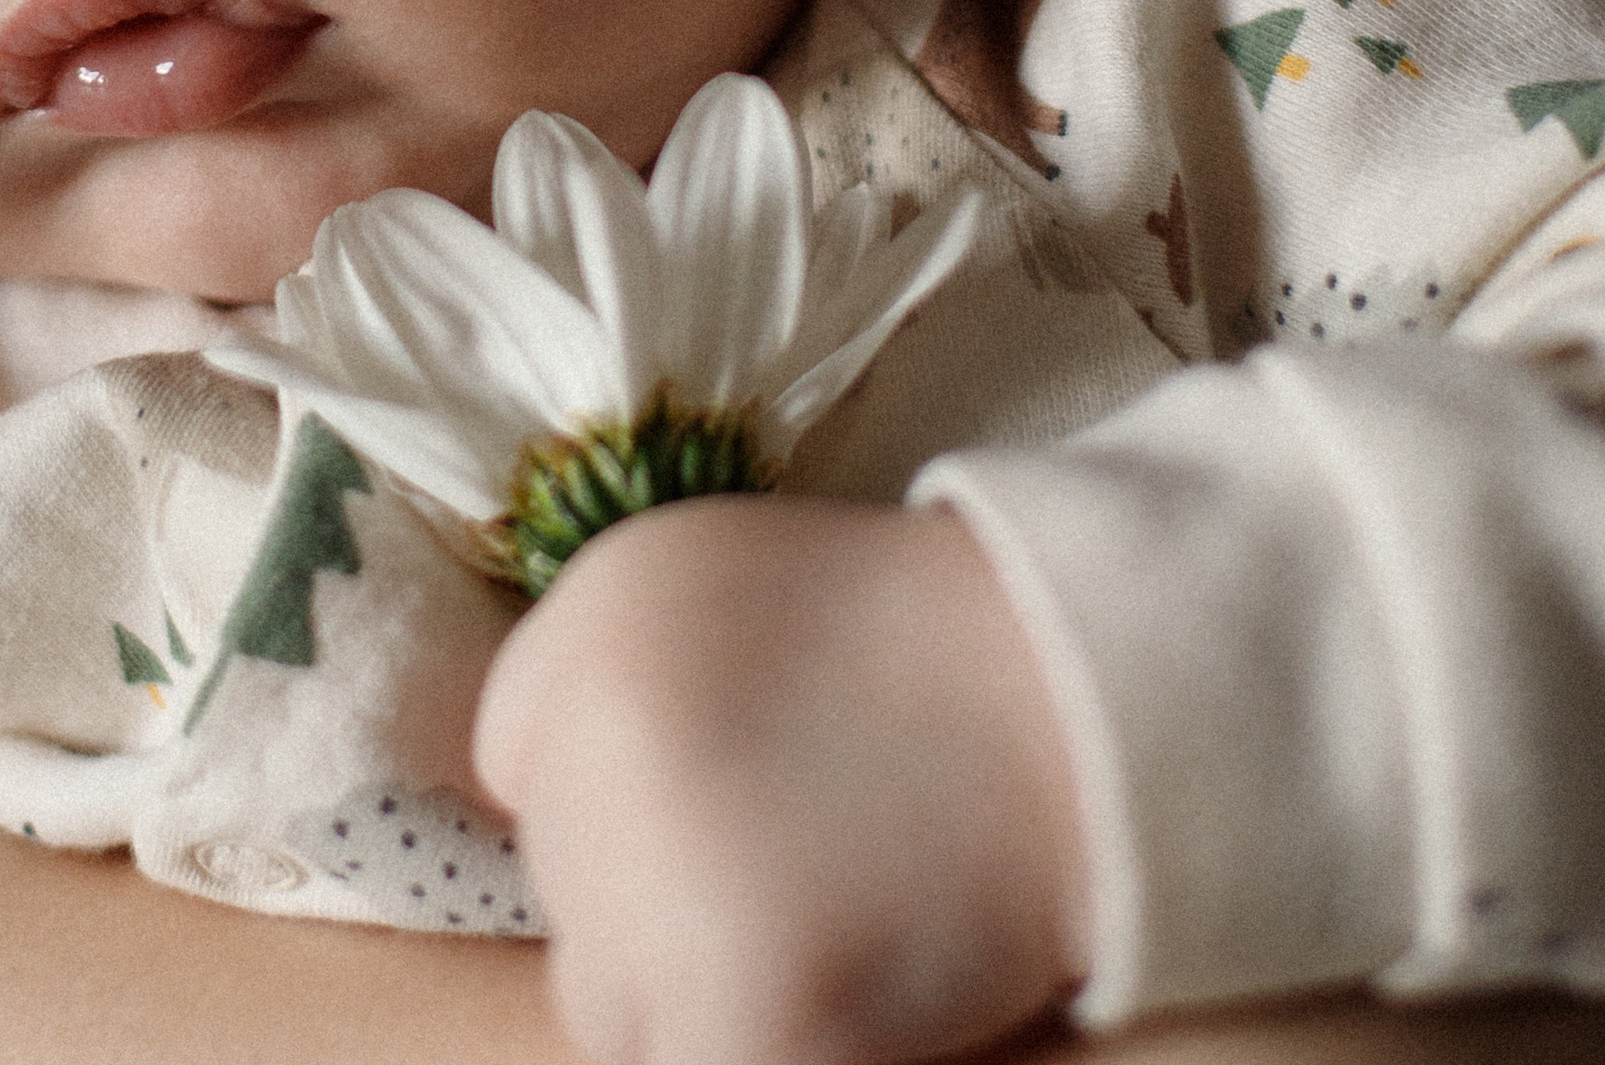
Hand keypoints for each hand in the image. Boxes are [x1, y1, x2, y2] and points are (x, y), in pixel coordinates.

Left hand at [472, 493, 1089, 1064]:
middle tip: (803, 856)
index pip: (517, 764)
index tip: (725, 796)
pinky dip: (757, 1047)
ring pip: (606, 1005)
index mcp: (593, 616)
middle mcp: (594, 735)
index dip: (622, 799)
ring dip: (697, 992)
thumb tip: (546, 811)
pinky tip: (837, 998)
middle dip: (661, 900)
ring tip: (832, 916)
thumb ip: (616, 680)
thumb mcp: (724, 586)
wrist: (1087, 700)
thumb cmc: (921, 650)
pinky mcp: (734, 999)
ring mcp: (654, 875)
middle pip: (567, 892)